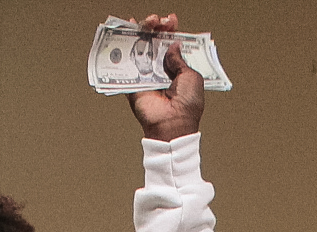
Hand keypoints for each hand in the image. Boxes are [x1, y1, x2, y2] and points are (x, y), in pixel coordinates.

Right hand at [127, 14, 203, 139]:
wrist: (172, 124)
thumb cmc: (187, 105)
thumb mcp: (191, 76)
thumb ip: (180, 60)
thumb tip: (173, 46)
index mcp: (179, 70)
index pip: (174, 44)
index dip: (172, 31)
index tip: (172, 22)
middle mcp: (162, 71)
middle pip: (157, 43)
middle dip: (157, 28)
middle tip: (157, 21)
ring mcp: (148, 75)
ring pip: (143, 48)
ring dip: (143, 32)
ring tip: (146, 22)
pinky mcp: (135, 82)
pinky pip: (128, 62)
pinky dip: (125, 46)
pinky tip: (126, 31)